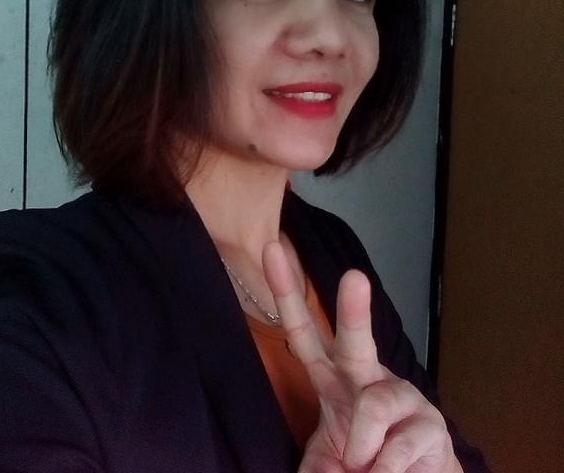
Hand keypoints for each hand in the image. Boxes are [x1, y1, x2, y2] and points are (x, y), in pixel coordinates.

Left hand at [262, 242, 462, 472]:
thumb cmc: (364, 460)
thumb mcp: (324, 460)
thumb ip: (311, 464)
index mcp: (333, 378)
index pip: (304, 333)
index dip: (287, 295)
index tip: (272, 251)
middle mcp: (366, 378)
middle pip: (356, 342)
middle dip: (354, 311)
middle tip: (354, 278)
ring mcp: (402, 397)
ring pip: (374, 407)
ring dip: (360, 445)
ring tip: (360, 464)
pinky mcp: (430, 424)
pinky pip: (396, 448)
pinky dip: (381, 468)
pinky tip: (383, 471)